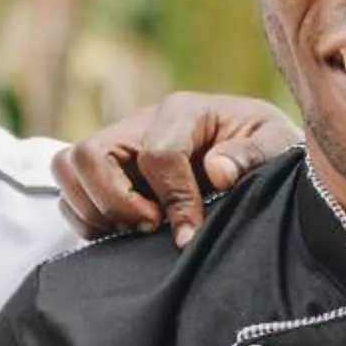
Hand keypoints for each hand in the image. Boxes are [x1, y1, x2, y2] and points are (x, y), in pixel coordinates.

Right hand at [51, 94, 300, 245]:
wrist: (260, 156)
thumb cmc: (268, 149)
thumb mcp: (277, 146)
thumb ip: (251, 156)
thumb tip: (217, 171)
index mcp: (184, 111)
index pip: (157, 154)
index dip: (173, 200)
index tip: (189, 233)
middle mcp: (141, 123)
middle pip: (90, 154)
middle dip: (116, 201)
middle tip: (151, 228)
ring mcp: (120, 147)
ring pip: (68, 169)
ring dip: (94, 209)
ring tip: (135, 231)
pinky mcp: (108, 172)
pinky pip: (69, 193)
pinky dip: (88, 218)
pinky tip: (125, 234)